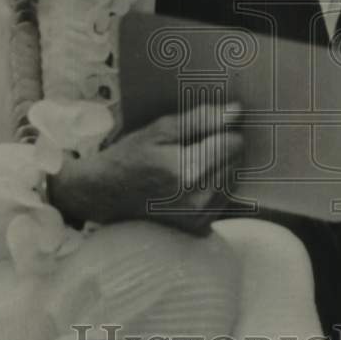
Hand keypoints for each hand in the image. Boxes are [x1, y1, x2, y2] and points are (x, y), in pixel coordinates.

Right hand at [49, 102, 243, 234]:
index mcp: (190, 170)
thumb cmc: (128, 158)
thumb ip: (201, 120)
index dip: (223, 130)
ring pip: (233, 180)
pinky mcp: (198, 228)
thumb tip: (237, 112)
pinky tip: (191, 182)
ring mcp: (200, 216)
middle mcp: (200, 198)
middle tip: (195, 145)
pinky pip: (223, 199)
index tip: (204, 129)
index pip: (235, 142)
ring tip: (192, 162)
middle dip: (223, 149)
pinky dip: (214, 187)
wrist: (102, 196)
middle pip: (237, 161)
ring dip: (221, 168)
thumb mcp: (159, 130)